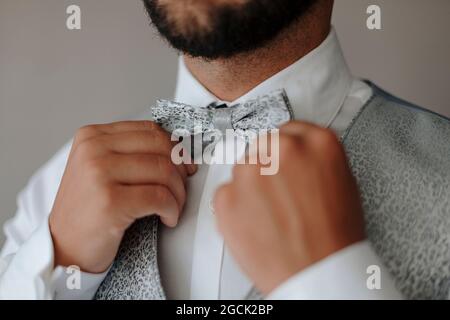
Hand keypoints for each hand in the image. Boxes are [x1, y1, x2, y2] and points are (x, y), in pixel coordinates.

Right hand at [49, 121, 195, 272]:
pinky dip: (172, 210)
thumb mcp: (102, 170)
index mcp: (92, 136)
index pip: (150, 130)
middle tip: (181, 189)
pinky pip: (159, 197)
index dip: (175, 149)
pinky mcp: (109, 201)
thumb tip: (180, 152)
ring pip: (163, 171)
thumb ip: (132, 154)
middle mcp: (93, 149)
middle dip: (180, 170)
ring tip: (173, 208)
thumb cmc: (89, 211)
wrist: (64, 248)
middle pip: (160, 147)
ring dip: (178, 194)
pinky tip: (167, 218)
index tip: (185, 167)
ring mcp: (99, 173)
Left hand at [213, 121, 364, 293]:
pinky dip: (235, 206)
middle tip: (278, 192)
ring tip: (271, 213)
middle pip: (264, 146)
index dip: (287, 149)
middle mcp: (282, 150)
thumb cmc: (333, 238)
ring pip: (243, 167)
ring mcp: (250, 172)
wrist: (317, 275)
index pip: (291, 129)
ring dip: (251, 185)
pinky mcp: (226, 196)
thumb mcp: (343, 183)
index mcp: (317, 143)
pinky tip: (256, 222)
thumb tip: (300, 155)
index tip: (284, 160)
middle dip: (269, 165)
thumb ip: (317, 159)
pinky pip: (226, 192)